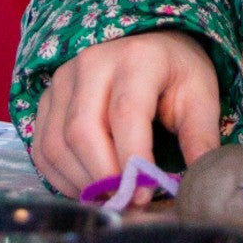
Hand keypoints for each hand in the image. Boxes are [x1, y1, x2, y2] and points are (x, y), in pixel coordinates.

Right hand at [28, 31, 220, 199]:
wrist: (146, 41)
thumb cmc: (176, 71)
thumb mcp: (200, 95)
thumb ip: (200, 138)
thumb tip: (201, 184)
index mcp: (137, 58)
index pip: (126, 115)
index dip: (132, 160)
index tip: (145, 194)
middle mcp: (92, 63)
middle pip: (83, 131)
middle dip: (103, 177)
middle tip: (126, 201)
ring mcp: (63, 80)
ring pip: (57, 144)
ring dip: (81, 181)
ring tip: (110, 196)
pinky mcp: (47, 98)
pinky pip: (42, 147)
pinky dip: (61, 177)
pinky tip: (87, 186)